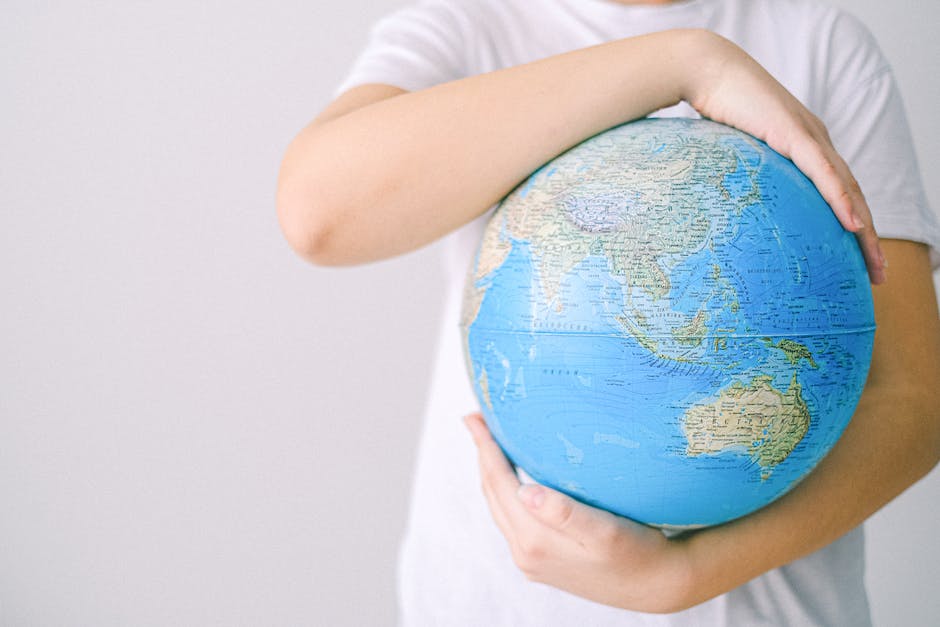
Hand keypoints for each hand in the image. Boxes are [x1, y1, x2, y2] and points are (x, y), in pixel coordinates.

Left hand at [464, 411, 694, 613]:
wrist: (658, 585)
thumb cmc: (638, 553)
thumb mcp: (605, 531)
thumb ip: (564, 513)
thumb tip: (525, 491)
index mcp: (534, 540)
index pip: (499, 483)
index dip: (485, 447)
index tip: (474, 416)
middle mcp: (525, 553)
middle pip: (493, 493)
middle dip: (484, 455)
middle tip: (477, 419)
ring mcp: (530, 560)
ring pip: (500, 507)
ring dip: (493, 473)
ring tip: (491, 442)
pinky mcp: (541, 562)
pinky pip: (512, 519)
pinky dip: (507, 492)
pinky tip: (516, 478)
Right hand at [681, 30, 885, 283]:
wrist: (707, 71)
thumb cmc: (713, 108)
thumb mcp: (732, 151)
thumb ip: (740, 175)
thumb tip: (724, 211)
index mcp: (802, 145)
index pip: (836, 191)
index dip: (850, 223)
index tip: (854, 257)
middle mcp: (815, 141)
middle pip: (851, 196)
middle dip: (867, 237)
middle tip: (876, 273)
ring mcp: (809, 137)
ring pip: (846, 190)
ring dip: (864, 228)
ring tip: (873, 262)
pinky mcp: (796, 135)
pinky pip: (824, 175)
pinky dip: (841, 201)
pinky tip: (853, 226)